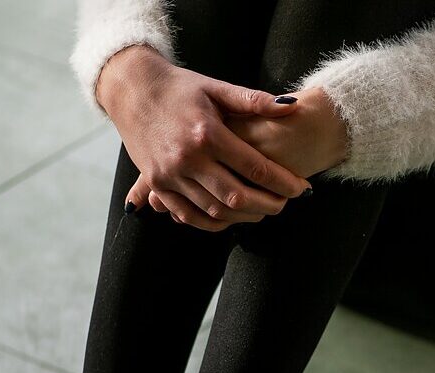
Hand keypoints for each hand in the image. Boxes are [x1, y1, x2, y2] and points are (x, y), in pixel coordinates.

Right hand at [98, 45, 311, 231]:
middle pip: (237, 196)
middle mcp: (187, 158)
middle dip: (268, 205)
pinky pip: (189, 216)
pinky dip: (213, 223)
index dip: (283, 182)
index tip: (302, 189)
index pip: (255, 167)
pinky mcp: (157, 184)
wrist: (132, 89)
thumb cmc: (180, 88)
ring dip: (244, 216)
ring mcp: (169, 175)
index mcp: (207, 133)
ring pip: (215, 211)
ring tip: (263, 210)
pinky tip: (232, 217)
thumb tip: (291, 109)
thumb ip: (253, 101)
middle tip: (285, 203)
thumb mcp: (216, 88)